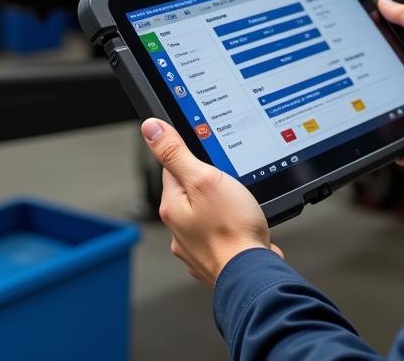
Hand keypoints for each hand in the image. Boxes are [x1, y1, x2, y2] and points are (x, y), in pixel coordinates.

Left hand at [141, 118, 283, 285]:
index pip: (174, 167)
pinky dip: (232, 229)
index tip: (210, 160)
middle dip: (211, 185)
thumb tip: (150, 129)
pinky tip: (243, 227)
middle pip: (192, 191)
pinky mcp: (214, 258)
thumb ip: (176, 153)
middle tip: (231, 186)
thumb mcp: (204, 178)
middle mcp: (179, 229)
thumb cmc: (232, 230)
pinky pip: (221, 233)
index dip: (195, 159)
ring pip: (208, 213)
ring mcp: (196, 246)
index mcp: (172, 206)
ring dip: (223, 208)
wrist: (253, 275)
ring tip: (240, 208)